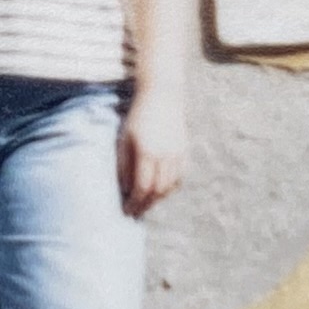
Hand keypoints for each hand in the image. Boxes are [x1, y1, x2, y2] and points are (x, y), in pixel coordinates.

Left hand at [117, 86, 186, 218]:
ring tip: (147, 203)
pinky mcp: (184, 152)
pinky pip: (179, 178)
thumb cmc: (138, 117)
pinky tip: (161, 191)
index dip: (134, 202)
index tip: (127, 211)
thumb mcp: (125, 138)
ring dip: (158, 198)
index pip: (142, 187)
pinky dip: (170, 188)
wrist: (163, 96)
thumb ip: (124, 164)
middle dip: (146, 204)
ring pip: (170, 187)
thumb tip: (124, 188)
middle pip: (158, 191)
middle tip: (136, 212)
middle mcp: (165, 156)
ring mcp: (178, 154)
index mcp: (147, 152)